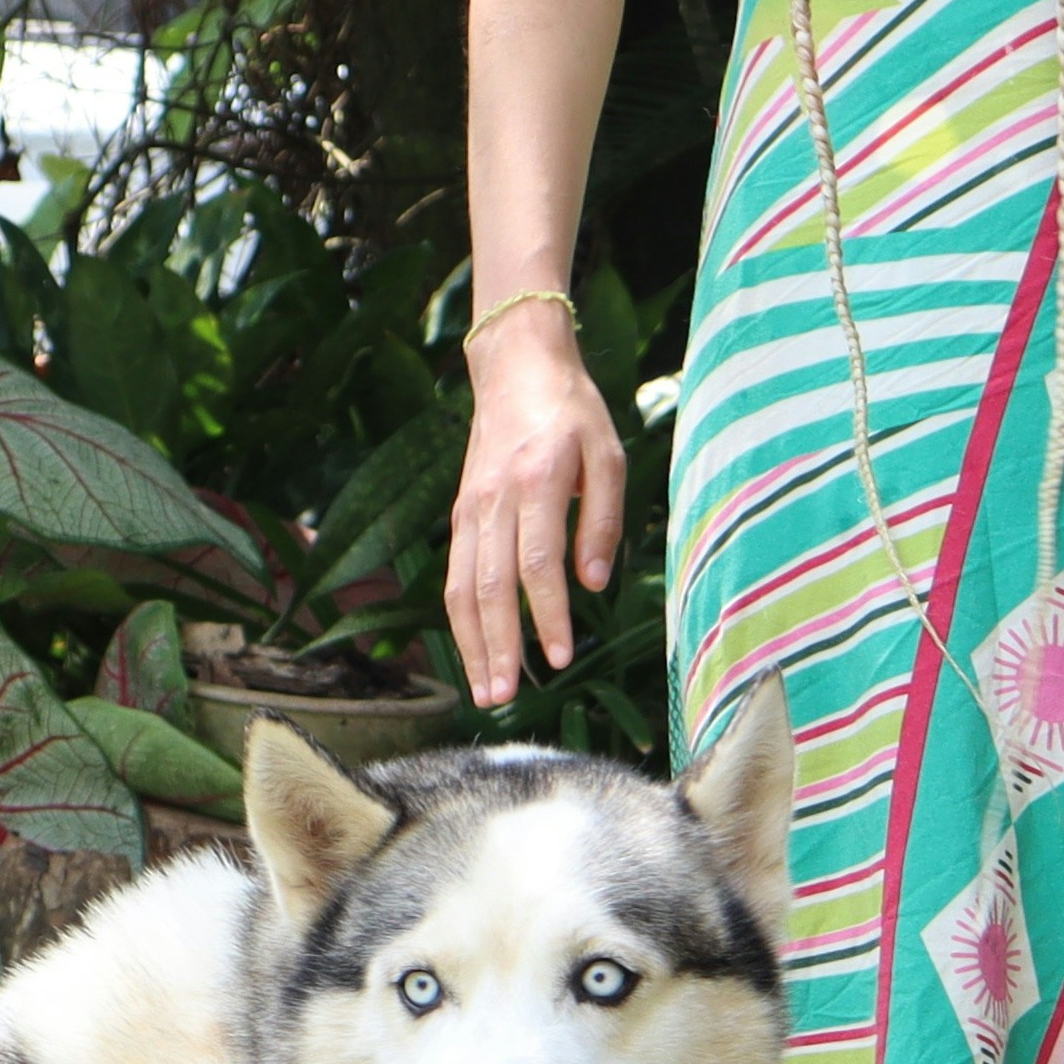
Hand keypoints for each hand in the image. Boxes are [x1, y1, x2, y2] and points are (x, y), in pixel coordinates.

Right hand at [448, 312, 628, 703]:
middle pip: (488, 585)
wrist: (515, 367)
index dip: (546, 615)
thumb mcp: (608, 454)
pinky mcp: (460, 514)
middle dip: (497, 647)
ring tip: (485, 691)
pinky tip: (473, 652)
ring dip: (471, 644)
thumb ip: (604, 518)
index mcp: (537, 481)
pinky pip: (454, 575)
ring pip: (461, 587)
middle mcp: (495, 499)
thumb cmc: (572, 412)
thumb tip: (593, 583)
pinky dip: (460, 619)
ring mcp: (470, 508)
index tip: (560, 657)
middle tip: (505, 696)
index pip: (537, 563)